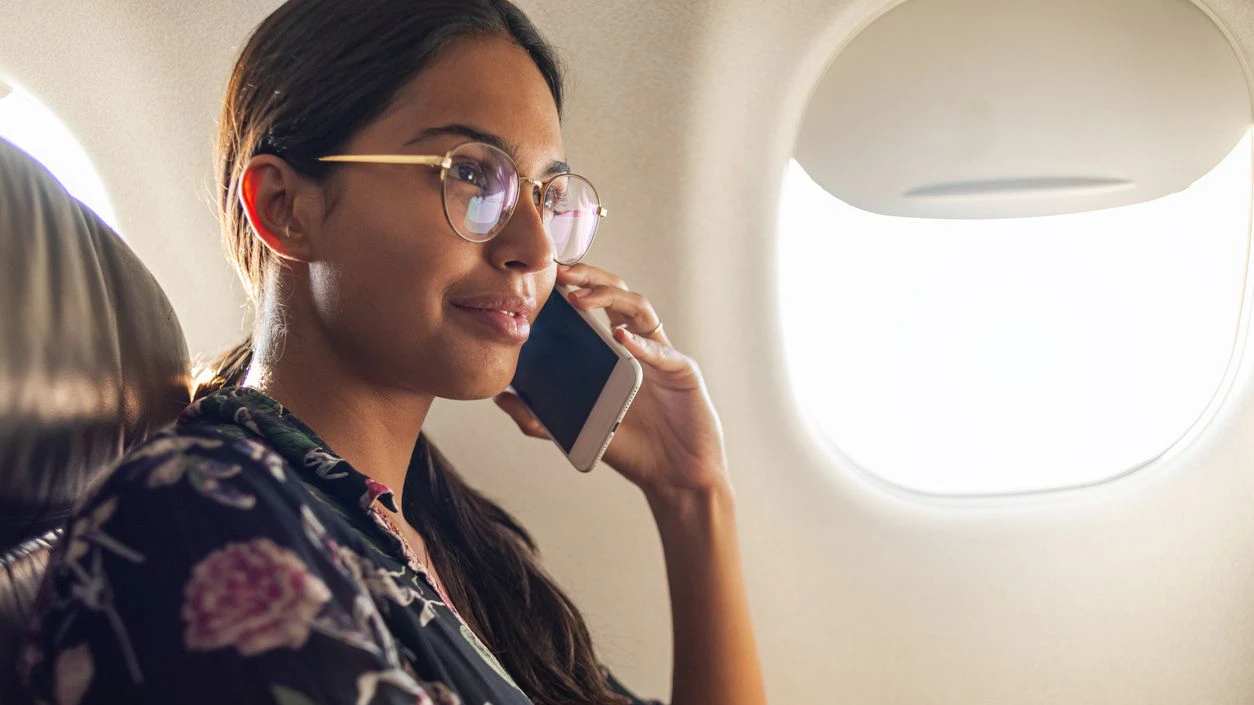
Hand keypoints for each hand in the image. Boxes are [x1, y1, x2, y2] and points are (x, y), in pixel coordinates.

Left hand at [493, 263, 729, 498]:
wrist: (675, 477)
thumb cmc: (634, 450)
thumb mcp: (577, 432)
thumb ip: (540, 419)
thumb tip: (500, 398)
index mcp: (616, 350)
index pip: (594, 304)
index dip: (572, 285)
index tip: (542, 278)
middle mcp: (641, 343)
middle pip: (617, 292)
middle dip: (589, 276)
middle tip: (559, 273)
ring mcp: (662, 354)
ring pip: (639, 307)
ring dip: (609, 296)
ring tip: (580, 299)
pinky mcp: (683, 371)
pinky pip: (662, 350)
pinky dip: (641, 343)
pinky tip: (620, 339)